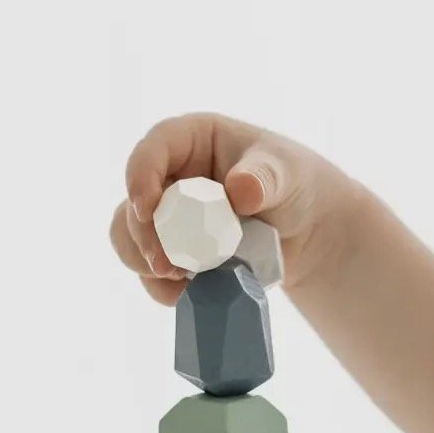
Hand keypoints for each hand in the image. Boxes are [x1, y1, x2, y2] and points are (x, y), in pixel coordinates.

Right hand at [110, 113, 359, 304]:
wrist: (304, 230)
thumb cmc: (293, 184)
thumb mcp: (286, 174)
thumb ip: (265, 178)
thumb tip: (239, 190)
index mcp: (191, 140)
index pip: (153, 148)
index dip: (140, 175)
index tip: (147, 209)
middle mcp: (170, 175)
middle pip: (133, 202)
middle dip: (143, 236)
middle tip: (167, 264)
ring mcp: (167, 215)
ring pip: (129, 237)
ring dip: (145, 262)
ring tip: (179, 279)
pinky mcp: (172, 250)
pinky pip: (149, 270)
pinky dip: (161, 286)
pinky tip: (186, 293)